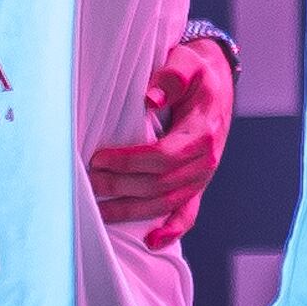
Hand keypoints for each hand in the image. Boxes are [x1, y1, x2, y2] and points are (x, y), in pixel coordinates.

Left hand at [87, 29, 235, 250]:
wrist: (217, 83)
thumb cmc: (197, 74)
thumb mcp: (187, 64)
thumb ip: (170, 78)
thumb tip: (149, 99)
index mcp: (203, 133)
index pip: (163, 156)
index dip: (129, 162)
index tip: (100, 158)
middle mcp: (206, 160)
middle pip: (160, 184)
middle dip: (121, 186)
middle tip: (89, 182)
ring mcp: (203, 177)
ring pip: (166, 203)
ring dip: (132, 211)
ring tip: (100, 212)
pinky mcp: (198, 185)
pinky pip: (188, 214)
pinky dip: (171, 230)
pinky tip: (151, 241)